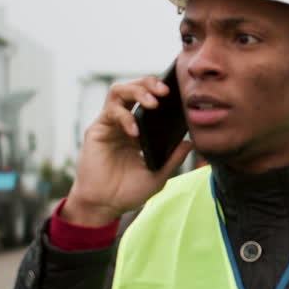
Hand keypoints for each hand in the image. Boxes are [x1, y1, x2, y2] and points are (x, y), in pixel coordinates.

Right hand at [62, 76, 192, 225]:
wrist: (105, 206)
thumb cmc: (129, 192)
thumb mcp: (159, 175)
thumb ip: (173, 158)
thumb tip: (190, 142)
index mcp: (141, 129)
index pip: (150, 100)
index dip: (162, 92)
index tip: (179, 92)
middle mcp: (125, 122)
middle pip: (135, 88)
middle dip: (149, 83)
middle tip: (165, 90)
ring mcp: (110, 124)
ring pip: (119, 91)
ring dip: (137, 90)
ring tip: (153, 102)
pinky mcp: (97, 129)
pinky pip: (111, 112)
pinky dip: (125, 117)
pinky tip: (135, 131)